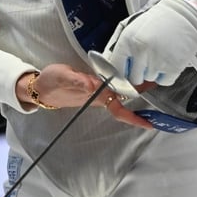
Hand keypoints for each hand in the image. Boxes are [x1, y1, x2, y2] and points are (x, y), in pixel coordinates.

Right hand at [17, 64, 151, 129]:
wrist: (40, 87)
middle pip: (124, 98)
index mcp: (94, 96)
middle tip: (156, 82)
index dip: (135, 118)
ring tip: (148, 75)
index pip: (119, 110)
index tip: (150, 123)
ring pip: (119, 92)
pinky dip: (122, 79)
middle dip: (140, 91)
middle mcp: (98, 97)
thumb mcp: (63, 77)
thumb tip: (93, 85)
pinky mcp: (93, 85)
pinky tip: (128, 72)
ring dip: (133, 85)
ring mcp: (96, 92)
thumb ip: (78, 81)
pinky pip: (111, 84)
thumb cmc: (51, 83)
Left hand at [101, 0, 196, 86]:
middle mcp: (141, 51)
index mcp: (128, 40)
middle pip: (133, 79)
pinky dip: (165, 75)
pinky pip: (163, 82)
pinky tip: (168, 59)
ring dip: (153, 71)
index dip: (119, 73)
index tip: (123, 74)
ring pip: (149, 79)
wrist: (184, 15)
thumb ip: (119, 46)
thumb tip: (108, 65)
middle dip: (138, 72)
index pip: (116, 68)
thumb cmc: (157, 21)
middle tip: (146, 60)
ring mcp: (157, 60)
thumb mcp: (132, 27)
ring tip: (160, 54)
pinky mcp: (173, 67)